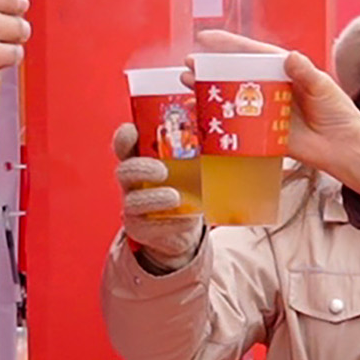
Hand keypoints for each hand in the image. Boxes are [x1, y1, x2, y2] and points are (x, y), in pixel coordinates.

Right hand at [113, 122, 202, 270]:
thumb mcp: (193, 166)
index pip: (126, 142)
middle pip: (125, 170)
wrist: (183, 228)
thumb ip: (202, 152)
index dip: (125, 136)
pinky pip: (148, 225)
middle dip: (141, 168)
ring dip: (154, 198)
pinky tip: (184, 218)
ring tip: (174, 197)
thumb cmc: (187, 187)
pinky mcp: (140, 227)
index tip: (133, 131)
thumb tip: (234, 137)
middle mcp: (133, 181)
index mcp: (142, 158)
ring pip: (133, 201)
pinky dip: (169, 221)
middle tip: (162, 171)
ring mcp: (134, 205)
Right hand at [188, 29, 359, 202]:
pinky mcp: (264, 134)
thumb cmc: (339, 113)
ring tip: (187, 84)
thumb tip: (291, 57)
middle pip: (237, 74)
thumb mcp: (324, 88)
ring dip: (210, 91)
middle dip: (212, 68)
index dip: (229, 44)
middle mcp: (272, 88)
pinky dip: (221, 121)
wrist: (346, 148)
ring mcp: (266, 111)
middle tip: (189, 64)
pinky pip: (239, 126)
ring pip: (233, 98)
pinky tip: (204, 116)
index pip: (253, 53)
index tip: (206, 37)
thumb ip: (306, 73)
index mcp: (285, 70)